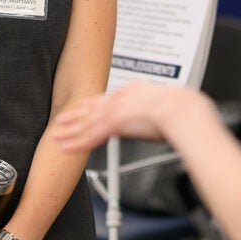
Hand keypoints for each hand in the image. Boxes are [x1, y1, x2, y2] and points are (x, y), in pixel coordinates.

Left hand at [52, 82, 202, 151]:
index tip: (80, 110)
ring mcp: (116, 109)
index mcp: (133, 91)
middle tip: (59, 122)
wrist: (184, 109)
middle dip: (74, 116)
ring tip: (56, 137)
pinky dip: (77, 143)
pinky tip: (66, 148)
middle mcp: (121, 97)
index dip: (91, 106)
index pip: (106, 99)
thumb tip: (160, 123)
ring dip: (70, 131)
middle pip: (92, 109)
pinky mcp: (115, 122)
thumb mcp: (166, 106)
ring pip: (87, 123)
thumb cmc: (183, 110)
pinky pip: (91, 136)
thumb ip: (155, 114)